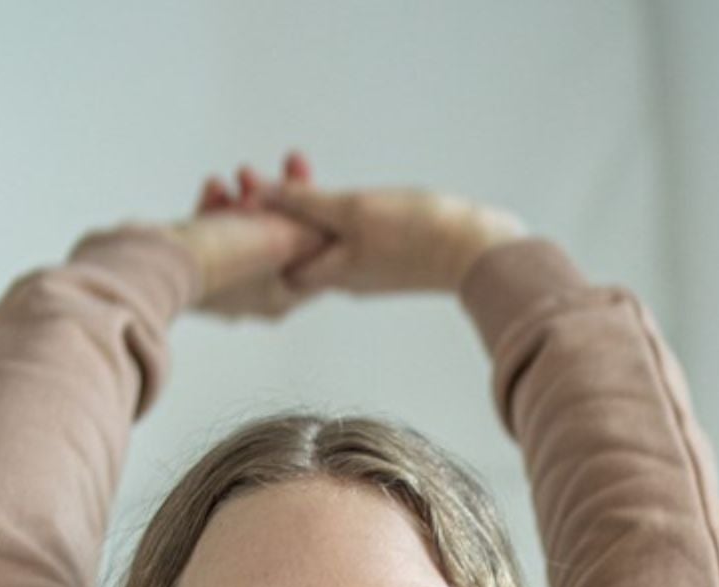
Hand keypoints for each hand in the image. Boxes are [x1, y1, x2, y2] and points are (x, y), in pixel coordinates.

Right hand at [168, 151, 331, 320]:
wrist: (155, 262)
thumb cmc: (221, 256)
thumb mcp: (282, 239)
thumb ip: (308, 230)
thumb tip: (325, 227)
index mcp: (280, 298)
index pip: (313, 255)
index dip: (319, 216)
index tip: (319, 184)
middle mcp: (252, 296)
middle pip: (279, 239)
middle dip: (283, 198)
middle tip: (292, 159)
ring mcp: (221, 282)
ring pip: (245, 231)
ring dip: (248, 197)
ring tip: (242, 172)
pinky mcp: (193, 265)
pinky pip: (213, 230)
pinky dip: (218, 206)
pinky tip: (214, 186)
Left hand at [228, 173, 528, 298]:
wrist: (480, 253)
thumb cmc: (420, 234)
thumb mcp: (354, 210)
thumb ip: (307, 204)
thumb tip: (260, 196)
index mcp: (331, 273)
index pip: (275, 254)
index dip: (252, 225)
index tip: (238, 189)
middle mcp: (346, 279)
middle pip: (294, 248)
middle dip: (272, 213)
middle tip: (250, 176)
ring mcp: (370, 271)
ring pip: (321, 243)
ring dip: (303, 211)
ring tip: (292, 175)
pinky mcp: (393, 261)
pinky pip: (349, 240)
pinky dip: (334, 217)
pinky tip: (336, 198)